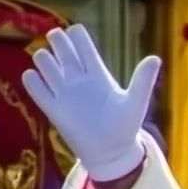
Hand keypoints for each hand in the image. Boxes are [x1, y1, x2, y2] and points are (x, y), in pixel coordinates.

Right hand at [22, 25, 160, 182]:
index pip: (80, 41)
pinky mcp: (52, 108)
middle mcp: (78, 77)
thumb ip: (143, 81)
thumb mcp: (136, 103)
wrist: (112, 154)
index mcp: (97, 72)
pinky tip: (37, 82)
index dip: (76, 34)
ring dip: (43, 60)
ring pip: (43, 61)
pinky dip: (31, 80)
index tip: (76, 38)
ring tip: (52, 71)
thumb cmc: (125, 127)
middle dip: (56, 40)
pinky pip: (33, 86)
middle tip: (61, 52)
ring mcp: (64, 91)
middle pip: (59, 45)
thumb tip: (156, 58)